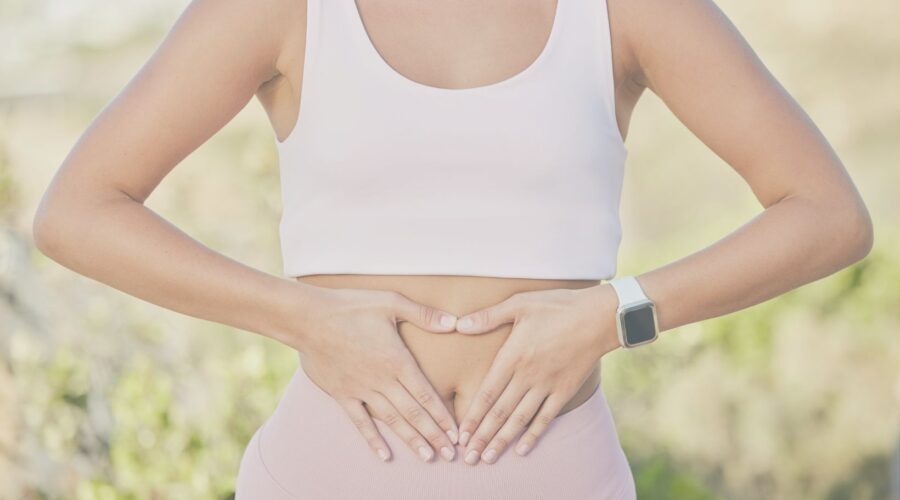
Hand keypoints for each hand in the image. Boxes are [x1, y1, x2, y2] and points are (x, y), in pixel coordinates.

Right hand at [281, 283, 461, 462]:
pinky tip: (384, 455)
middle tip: (450, 454)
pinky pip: (360, 421)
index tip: (456, 433)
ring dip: (411, 439)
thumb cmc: (351, 306)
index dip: (443, 415)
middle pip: (413, 412)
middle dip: (434, 434)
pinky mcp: (341, 394)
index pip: (426, 394)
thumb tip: (455, 322)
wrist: (309, 318)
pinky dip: (372, 439)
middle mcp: (382, 380)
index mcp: (397, 360)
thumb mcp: (391, 302)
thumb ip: (424, 314)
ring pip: (391, 420)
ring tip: (427, 457)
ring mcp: (361, 389)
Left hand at [452, 284, 620, 464]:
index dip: (473, 415)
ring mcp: (547, 385)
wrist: (599, 317)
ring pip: (520, 419)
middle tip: (469, 456)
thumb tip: (458, 324)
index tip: (461, 434)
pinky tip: (521, 449)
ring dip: (502, 440)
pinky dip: (533, 434)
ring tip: (488, 458)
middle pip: (500, 412)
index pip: (488, 392)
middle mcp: (528, 375)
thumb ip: (488, 317)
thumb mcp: (519, 304)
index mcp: (513, 356)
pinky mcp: (565, 390)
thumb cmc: (558, 306)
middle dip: (482, 436)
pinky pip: (546, 417)